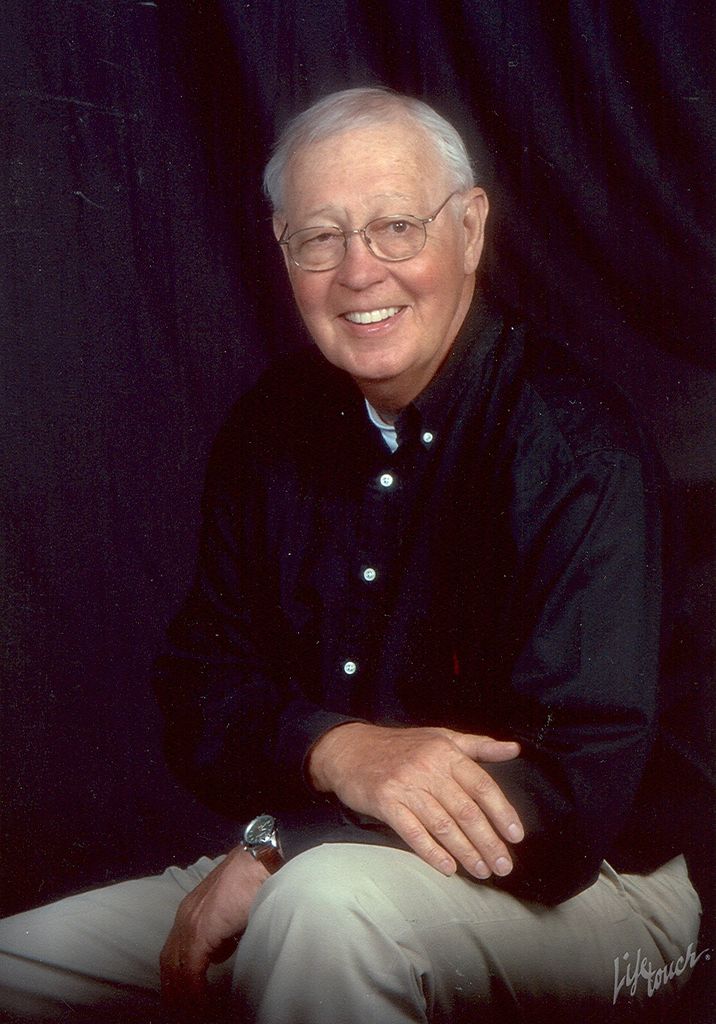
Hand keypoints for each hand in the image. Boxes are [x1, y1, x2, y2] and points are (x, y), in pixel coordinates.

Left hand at [160, 845, 268, 1015]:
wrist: (260, 859)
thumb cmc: (253, 879)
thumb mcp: (234, 910)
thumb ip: (223, 930)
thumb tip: (223, 948)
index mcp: (191, 911)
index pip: (174, 952)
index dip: (176, 977)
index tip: (181, 997)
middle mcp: (184, 917)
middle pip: (169, 964)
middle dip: (173, 991)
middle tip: (182, 1012)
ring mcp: (190, 923)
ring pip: (175, 970)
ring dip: (182, 995)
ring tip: (192, 1014)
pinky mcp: (201, 932)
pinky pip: (191, 971)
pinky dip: (194, 992)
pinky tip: (202, 1006)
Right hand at [308, 724, 523, 879]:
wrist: (349, 749)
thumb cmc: (400, 745)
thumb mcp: (441, 736)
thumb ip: (479, 746)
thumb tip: (515, 750)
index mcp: (446, 752)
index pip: (482, 785)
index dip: (502, 812)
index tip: (516, 836)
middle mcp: (429, 768)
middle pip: (466, 811)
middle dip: (488, 842)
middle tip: (503, 865)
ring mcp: (406, 786)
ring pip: (443, 826)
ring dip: (466, 852)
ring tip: (482, 871)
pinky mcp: (386, 802)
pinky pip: (413, 833)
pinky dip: (432, 853)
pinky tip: (448, 868)